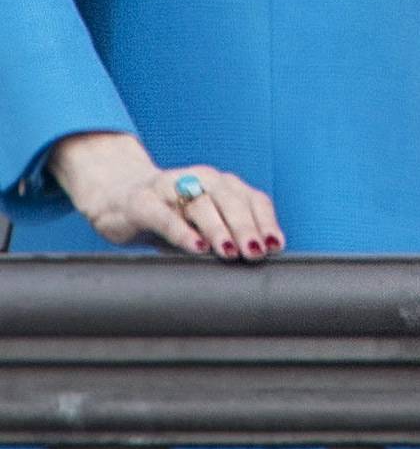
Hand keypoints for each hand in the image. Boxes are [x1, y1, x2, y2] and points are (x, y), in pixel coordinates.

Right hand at [50, 131, 284, 262]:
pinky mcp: (142, 201)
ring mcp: (171, 187)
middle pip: (231, 200)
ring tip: (230, 251)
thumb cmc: (168, 215)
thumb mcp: (200, 225)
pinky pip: (165, 215)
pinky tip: (196, 247)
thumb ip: (223, 238)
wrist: (116, 194)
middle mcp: (201, 179)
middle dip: (245, 227)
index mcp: (222, 184)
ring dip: (218, 229)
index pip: (252, 198)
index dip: (265, 221)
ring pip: (201, 205)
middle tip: (255, 253)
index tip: (275, 246)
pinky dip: (182, 231)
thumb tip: (254, 268)